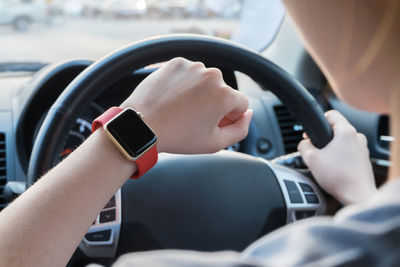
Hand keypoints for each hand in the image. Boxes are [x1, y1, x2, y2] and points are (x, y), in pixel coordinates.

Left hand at [120, 57, 251, 153]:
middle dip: (215, 105)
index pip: (241, 105)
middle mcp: (212, 75)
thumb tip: (248, 113)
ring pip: (206, 81)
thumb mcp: (215, 143)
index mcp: (225, 95)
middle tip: (195, 120)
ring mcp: (193, 66)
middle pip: (224, 92)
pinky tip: (174, 99)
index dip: (229, 118)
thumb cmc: (178, 137)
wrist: (142, 125)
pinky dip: (185, 84)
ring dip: (200, 93)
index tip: (212, 125)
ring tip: (182, 110)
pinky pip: (189, 73)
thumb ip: (241, 129)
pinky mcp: (176, 62)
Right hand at [298, 110, 376, 204]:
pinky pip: (349, 152)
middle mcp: (357, 137)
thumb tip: (304, 143)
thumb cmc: (338, 177)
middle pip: (336, 129)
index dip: (318, 121)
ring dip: (332, 149)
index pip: (331, 114)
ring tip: (325, 162)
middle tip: (315, 151)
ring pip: (342, 141)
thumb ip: (303, 145)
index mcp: (346, 131)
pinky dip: (340, 157)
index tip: (311, 133)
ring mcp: (363, 148)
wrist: (357, 195)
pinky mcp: (364, 159)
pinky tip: (334, 169)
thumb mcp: (311, 159)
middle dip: (324, 138)